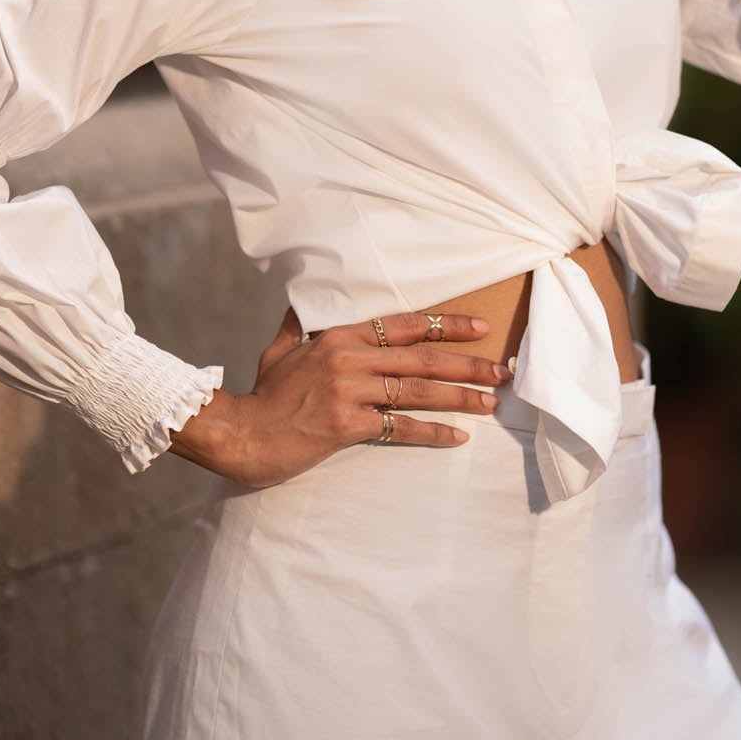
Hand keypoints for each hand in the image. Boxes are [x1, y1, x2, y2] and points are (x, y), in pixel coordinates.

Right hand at [170, 303, 511, 487]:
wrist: (238, 434)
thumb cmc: (262, 395)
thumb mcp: (279, 350)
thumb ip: (299, 326)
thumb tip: (302, 301)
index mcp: (338, 337)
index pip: (403, 325)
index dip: (445, 325)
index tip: (480, 328)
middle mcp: (348, 358)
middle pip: (422, 357)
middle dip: (468, 363)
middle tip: (502, 371)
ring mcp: (348, 391)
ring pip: (417, 390)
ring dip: (460, 397)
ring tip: (492, 403)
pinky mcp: (344, 425)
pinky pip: (398, 428)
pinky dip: (431, 432)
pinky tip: (457, 437)